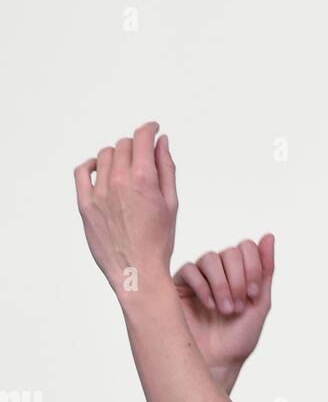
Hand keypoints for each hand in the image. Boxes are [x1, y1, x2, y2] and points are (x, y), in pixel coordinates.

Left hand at [74, 121, 176, 294]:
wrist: (138, 271)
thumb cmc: (158, 242)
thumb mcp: (171, 204)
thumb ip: (166, 169)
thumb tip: (162, 142)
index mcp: (144, 180)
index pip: (142, 138)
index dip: (149, 129)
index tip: (153, 129)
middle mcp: (120, 181)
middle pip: (123, 145)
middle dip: (135, 146)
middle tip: (141, 158)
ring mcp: (100, 192)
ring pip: (104, 155)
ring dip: (116, 156)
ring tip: (124, 170)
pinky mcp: (85, 205)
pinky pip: (82, 171)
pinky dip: (91, 165)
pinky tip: (98, 169)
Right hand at [173, 235, 274, 370]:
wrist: (216, 363)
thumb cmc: (238, 338)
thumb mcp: (259, 305)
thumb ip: (265, 271)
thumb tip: (269, 236)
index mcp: (240, 273)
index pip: (246, 248)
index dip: (253, 267)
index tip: (253, 296)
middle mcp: (219, 272)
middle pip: (230, 252)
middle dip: (238, 280)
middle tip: (238, 307)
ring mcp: (199, 278)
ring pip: (210, 258)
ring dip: (222, 284)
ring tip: (225, 310)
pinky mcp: (180, 287)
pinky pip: (190, 270)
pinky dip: (203, 286)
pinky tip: (209, 305)